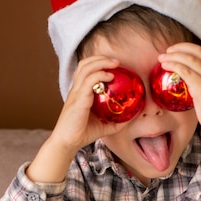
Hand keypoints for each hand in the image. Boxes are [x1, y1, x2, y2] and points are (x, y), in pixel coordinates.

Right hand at [27, 56, 127, 182]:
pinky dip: (100, 75)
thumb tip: (132, 118)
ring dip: (101, 62)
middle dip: (100, 58)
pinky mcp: (78, 98)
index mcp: (80, 92)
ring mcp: (76, 92)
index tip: (114, 65)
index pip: (86, 70)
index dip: (99, 63)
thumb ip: (117, 122)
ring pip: (86, 68)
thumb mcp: (105, 127)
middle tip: (116, 61)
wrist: (68, 142)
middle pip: (85, 64)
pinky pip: (88, 80)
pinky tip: (110, 76)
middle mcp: (77, 89)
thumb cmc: (83, 134)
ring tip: (114, 63)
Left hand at [159, 43, 200, 178]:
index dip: (192, 48)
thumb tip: (190, 84)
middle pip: (197, 51)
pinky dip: (173, 65)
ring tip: (162, 57)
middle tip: (168, 51)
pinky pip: (185, 71)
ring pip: (189, 59)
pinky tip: (165, 66)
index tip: (180, 50)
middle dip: (180, 48)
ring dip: (173, 55)